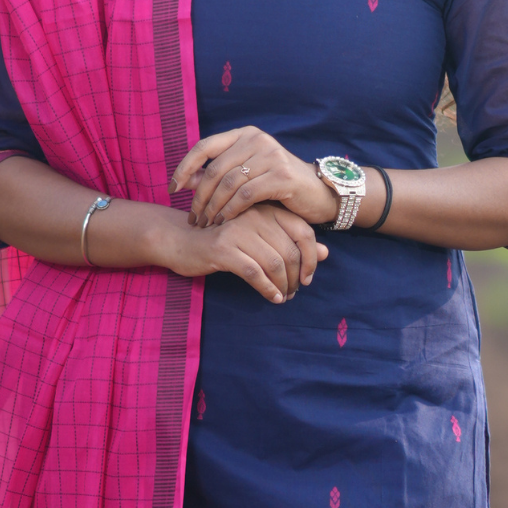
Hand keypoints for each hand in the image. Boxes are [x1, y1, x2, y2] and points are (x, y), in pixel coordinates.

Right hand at [164, 200, 327, 304]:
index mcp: (266, 209)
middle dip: (296, 277)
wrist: (180, 240)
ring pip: (274, 262)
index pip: (303, 231)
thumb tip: (326, 253)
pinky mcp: (223, 248)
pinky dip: (267, 288)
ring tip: (283, 296)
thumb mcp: (259, 237)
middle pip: (290, 250)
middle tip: (294, 291)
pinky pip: (254, 273)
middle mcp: (255, 215)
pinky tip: (272, 297)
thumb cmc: (223, 239)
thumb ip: (291, 242)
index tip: (308, 277)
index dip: (311, 258)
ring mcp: (238, 230)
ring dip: (283, 285)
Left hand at [173, 125, 332, 228]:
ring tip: (206, 224)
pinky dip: (231, 210)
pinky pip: (246, 195)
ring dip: (213, 207)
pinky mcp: (281, 175)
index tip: (173, 189)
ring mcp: (270, 155)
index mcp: (245, 135)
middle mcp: (256, 140)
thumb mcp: (247, 174)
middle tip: (193, 218)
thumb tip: (188, 180)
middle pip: (214, 169)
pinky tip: (224, 222)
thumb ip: (221, 173)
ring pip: (228, 183)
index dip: (184, 167)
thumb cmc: (278, 185)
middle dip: (199, 197)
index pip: (204, 146)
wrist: (319, 193)